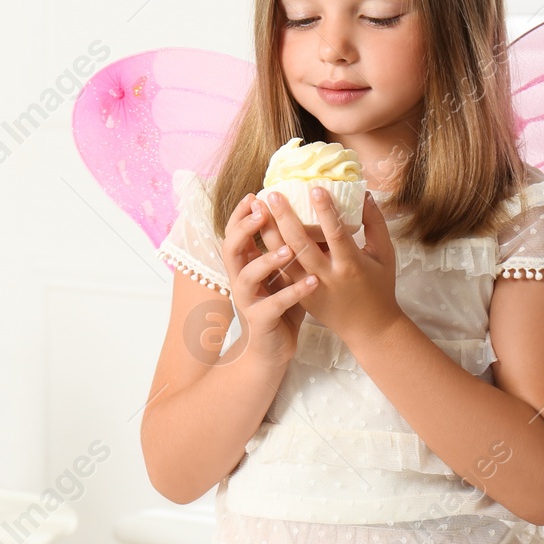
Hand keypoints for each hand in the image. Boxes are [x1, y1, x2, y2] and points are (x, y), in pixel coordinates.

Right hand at [220, 192, 318, 363]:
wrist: (273, 348)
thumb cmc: (282, 304)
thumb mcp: (284, 272)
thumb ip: (287, 247)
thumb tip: (309, 216)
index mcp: (244, 264)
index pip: (234, 232)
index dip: (240, 214)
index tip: (254, 195)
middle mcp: (240, 279)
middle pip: (231, 248)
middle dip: (244, 228)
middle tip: (262, 213)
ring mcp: (247, 299)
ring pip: (248, 275)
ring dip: (267, 260)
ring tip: (289, 249)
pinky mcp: (260, 320)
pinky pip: (275, 304)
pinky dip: (294, 291)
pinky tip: (313, 281)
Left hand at [260, 187, 401, 346]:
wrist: (369, 328)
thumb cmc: (379, 286)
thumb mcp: (384, 255)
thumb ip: (375, 223)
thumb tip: (363, 194)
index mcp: (351, 265)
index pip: (336, 234)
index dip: (325, 211)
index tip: (314, 188)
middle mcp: (328, 277)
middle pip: (302, 245)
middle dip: (285, 218)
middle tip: (272, 194)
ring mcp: (311, 288)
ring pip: (285, 258)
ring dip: (269, 233)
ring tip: (257, 210)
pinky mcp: (301, 295)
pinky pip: (282, 271)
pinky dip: (270, 252)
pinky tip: (261, 233)